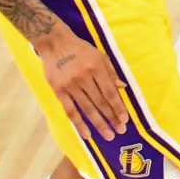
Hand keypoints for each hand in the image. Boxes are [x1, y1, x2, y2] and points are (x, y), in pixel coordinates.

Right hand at [36, 22, 128, 138]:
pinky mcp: (59, 91)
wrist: (54, 43)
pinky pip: (70, 110)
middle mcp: (84, 78)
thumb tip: (122, 87)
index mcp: (97, 68)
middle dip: (111, 118)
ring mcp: (70, 86)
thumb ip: (111, 72)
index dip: (118, 107)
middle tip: (120, 131)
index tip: (125, 119)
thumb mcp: (100, 55)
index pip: (110, 92)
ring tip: (108, 135)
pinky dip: (78, 123)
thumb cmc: (80, 49)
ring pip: (87, 108)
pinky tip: (86, 134)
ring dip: (98, 123)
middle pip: (100, 102)